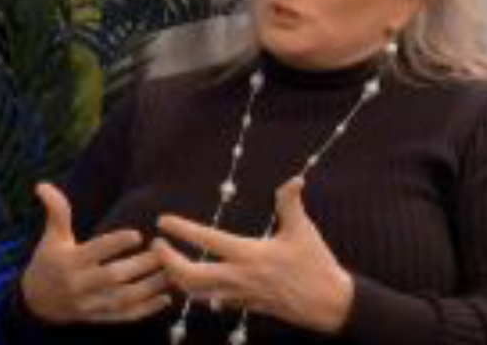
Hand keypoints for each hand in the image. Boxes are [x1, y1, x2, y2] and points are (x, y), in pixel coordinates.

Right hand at [20, 182, 170, 323]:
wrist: (37, 301)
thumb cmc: (50, 260)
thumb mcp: (52, 235)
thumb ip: (57, 211)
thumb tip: (42, 184)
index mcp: (69, 262)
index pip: (94, 252)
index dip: (116, 243)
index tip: (138, 234)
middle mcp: (79, 285)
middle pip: (113, 277)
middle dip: (140, 265)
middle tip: (163, 251)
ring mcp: (89, 304)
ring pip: (123, 299)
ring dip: (149, 288)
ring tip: (170, 273)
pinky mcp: (98, 318)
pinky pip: (124, 317)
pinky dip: (146, 310)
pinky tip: (165, 298)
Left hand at [154, 176, 353, 333]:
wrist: (330, 304)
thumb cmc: (316, 265)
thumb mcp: (303, 231)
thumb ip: (291, 203)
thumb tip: (294, 178)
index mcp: (250, 255)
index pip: (208, 241)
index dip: (182, 230)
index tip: (162, 222)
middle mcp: (240, 277)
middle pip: (191, 276)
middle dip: (168, 262)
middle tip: (156, 248)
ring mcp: (241, 295)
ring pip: (198, 293)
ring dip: (178, 279)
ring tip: (168, 264)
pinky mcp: (247, 306)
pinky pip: (215, 301)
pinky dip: (201, 292)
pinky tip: (196, 284)